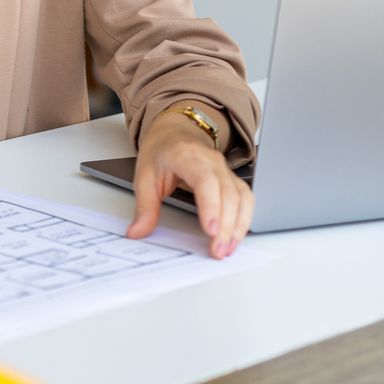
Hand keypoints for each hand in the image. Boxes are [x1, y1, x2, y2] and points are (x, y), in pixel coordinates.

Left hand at [130, 104, 253, 257]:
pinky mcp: (233, 179)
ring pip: (242, 197)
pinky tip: (235, 237)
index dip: (211, 206)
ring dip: (239, 225)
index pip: (205, 181)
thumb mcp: (144, 177)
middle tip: (217, 250)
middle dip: (226, 225)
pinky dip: (244, 219)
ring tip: (227, 248)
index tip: (210, 230)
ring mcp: (225, 169)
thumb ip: (144, 207)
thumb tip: (137, 232)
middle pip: (228, 193)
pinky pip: (246, 199)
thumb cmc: (161, 152)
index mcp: (186, 156)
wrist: (175, 133)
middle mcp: (212, 161)